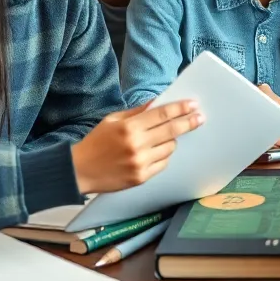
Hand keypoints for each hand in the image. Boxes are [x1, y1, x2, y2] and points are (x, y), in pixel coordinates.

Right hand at [70, 100, 202, 193]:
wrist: (79, 171)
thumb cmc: (96, 142)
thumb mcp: (113, 120)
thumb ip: (137, 111)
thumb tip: (158, 102)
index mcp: (129, 127)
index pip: (162, 115)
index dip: (180, 108)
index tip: (193, 104)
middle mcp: (137, 145)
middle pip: (171, 131)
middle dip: (188, 122)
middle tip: (200, 117)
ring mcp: (140, 163)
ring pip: (169, 148)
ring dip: (170, 141)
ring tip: (160, 139)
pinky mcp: (141, 178)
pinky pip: (163, 164)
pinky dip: (162, 156)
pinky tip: (153, 153)